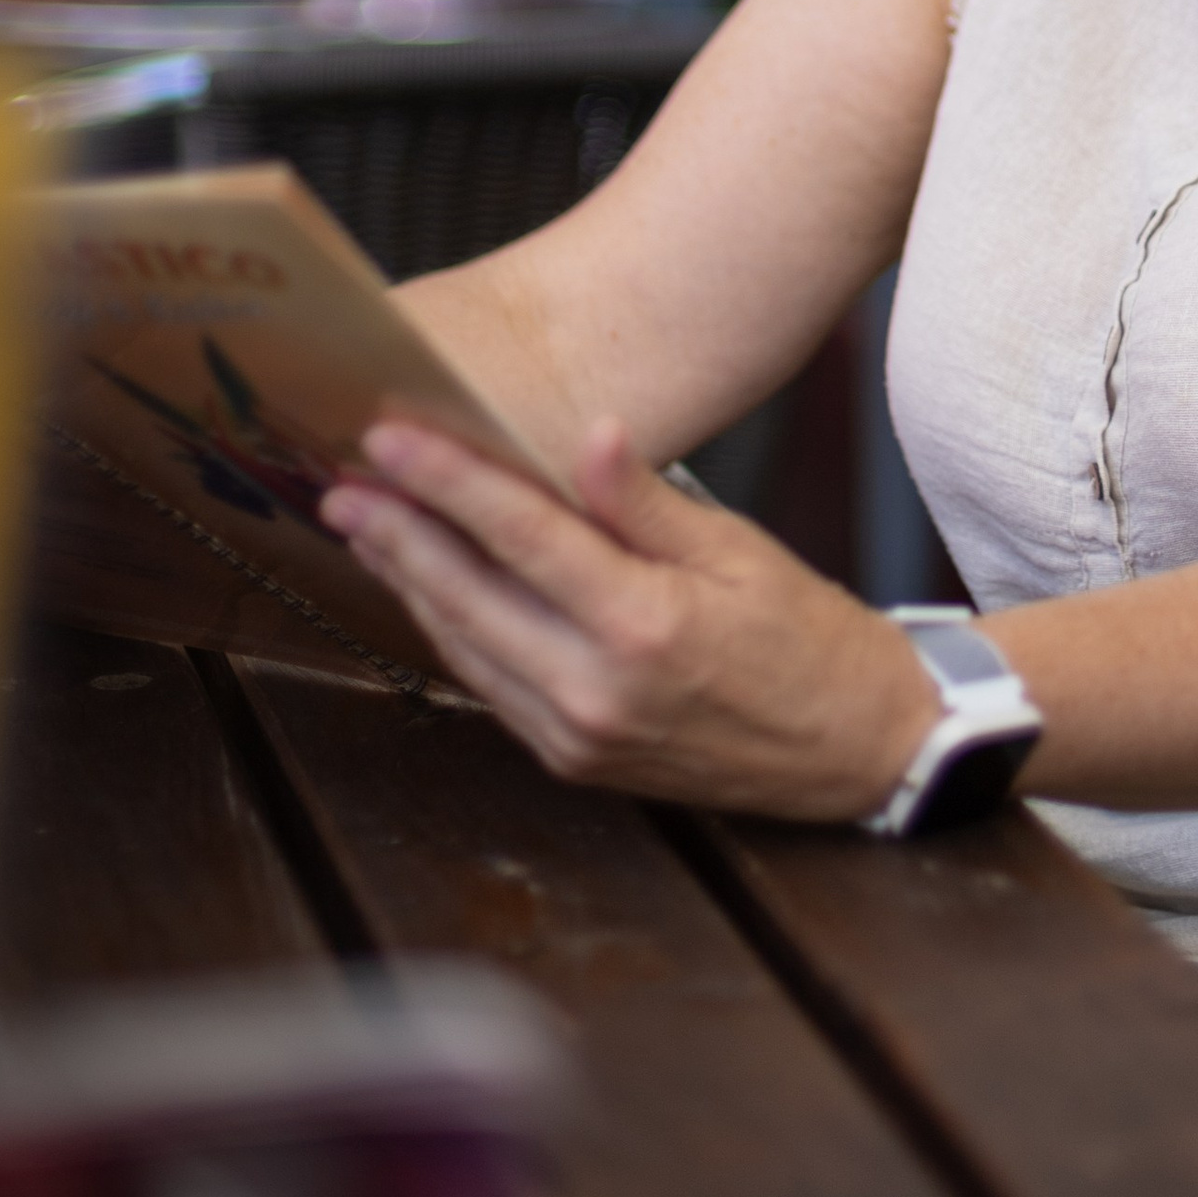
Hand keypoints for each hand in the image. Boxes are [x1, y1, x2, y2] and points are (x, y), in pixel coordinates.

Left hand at [321, 420, 936, 818]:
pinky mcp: (574, 763)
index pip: (520, 535)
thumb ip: (644, 500)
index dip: (447, 481)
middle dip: (398, 534)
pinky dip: (455, 633)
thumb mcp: (738, 549)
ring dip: (412, 584)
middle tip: (343, 484)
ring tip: (369, 529)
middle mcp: (597, 690)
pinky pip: (493, 686)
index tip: (390, 438)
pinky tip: (432, 591)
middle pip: (469, 595)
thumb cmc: (806, 638)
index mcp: (643, 625)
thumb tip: (586, 434)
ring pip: (467, 647)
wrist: (854, 748)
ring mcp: (579, 736)